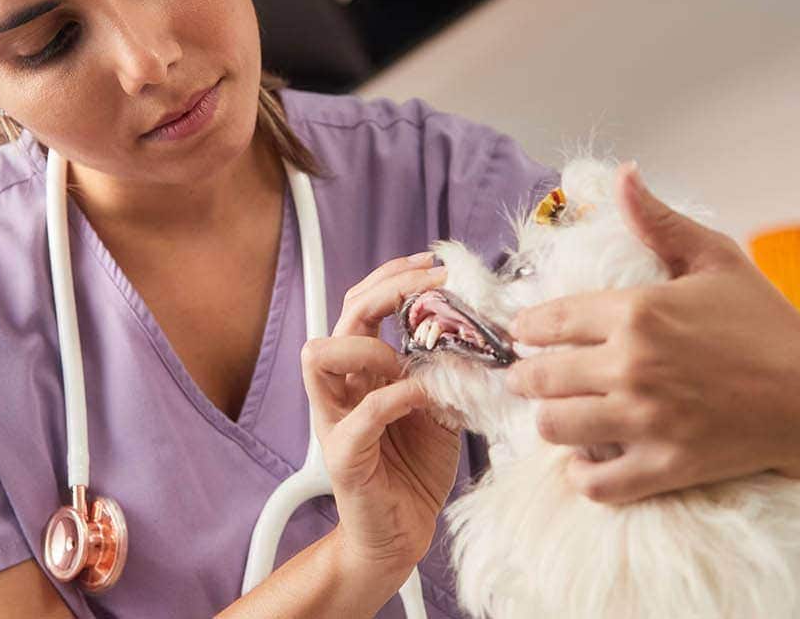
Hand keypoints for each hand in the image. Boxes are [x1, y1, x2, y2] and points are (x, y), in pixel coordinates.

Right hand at [301, 252, 460, 576]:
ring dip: (372, 345)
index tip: (432, 264)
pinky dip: (393, 397)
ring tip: (413, 356)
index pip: (362, 304)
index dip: (392, 278)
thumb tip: (476, 331)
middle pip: (344, 316)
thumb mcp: (439, 407)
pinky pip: (360, 414)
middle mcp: (342, 388)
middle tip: (433, 284)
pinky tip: (421, 397)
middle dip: (388, 290)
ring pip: (323, 356)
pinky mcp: (344, 455)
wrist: (400, 534)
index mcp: (363, 371)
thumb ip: (445, 370)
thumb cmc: (415, 469)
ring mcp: (335, 419)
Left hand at [504, 162, 799, 503]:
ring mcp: (646, 420)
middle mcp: (633, 365)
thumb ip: (659, 221)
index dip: (526, 329)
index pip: (551, 321)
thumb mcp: (715, 259)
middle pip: (542, 377)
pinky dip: (581, 474)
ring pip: (555, 426)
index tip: (520, 334)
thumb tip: (622, 174)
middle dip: (524, 377)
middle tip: (523, 378)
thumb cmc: (767, 322)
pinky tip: (584, 460)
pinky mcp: (665, 467)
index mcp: (638, 310)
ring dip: (548, 420)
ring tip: (553, 413)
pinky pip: (596, 482)